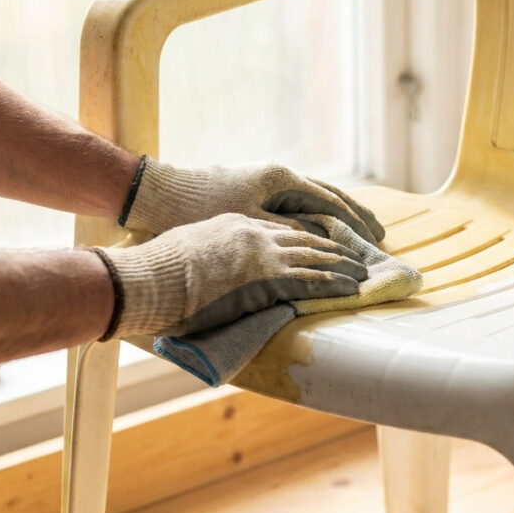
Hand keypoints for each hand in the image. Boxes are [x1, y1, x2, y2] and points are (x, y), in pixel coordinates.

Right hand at [92, 214, 368, 338]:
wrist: (150, 275)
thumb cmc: (159, 268)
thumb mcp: (191, 247)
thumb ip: (214, 252)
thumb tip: (219, 269)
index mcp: (238, 225)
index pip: (284, 228)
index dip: (310, 237)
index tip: (327, 244)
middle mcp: (255, 233)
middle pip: (307, 237)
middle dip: (336, 247)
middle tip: (359, 255)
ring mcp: (263, 254)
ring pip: (315, 255)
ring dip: (343, 265)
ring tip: (364, 273)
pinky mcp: (267, 277)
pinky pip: (310, 279)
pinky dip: (334, 283)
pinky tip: (352, 287)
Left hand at [120, 158, 384, 244]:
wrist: (161, 193)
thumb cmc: (203, 209)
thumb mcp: (250, 223)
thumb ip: (288, 230)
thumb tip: (322, 239)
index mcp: (282, 180)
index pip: (330, 202)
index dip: (354, 222)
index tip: (375, 239)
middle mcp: (279, 175)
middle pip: (328, 194)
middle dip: (354, 215)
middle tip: (379, 233)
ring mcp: (268, 180)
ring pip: (314, 195)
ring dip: (338, 212)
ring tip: (360, 227)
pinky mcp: (256, 188)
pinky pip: (298, 200)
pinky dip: (318, 210)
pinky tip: (323, 222)